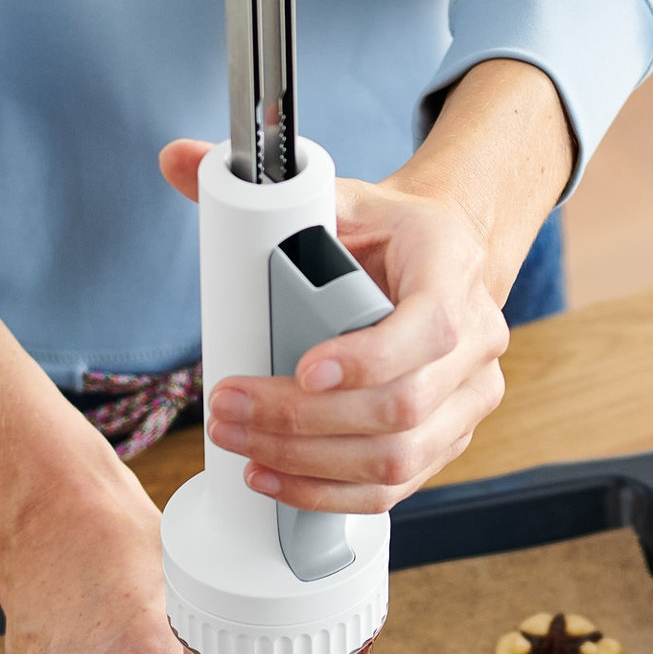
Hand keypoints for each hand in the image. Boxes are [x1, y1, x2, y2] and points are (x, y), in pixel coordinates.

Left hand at [160, 58, 570, 511]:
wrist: (439, 259)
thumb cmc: (384, 231)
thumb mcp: (335, 194)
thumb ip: (260, 185)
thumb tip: (173, 159)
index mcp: (452, 266)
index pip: (428, 326)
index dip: (367, 358)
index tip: (303, 371)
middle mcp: (479, 338)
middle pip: (402, 407)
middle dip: (304, 422)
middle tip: (227, 411)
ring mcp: (471, 396)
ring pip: (401, 459)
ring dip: (311, 465)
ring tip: (241, 448)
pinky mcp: (452, 438)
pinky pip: (398, 487)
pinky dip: (332, 494)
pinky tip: (276, 481)